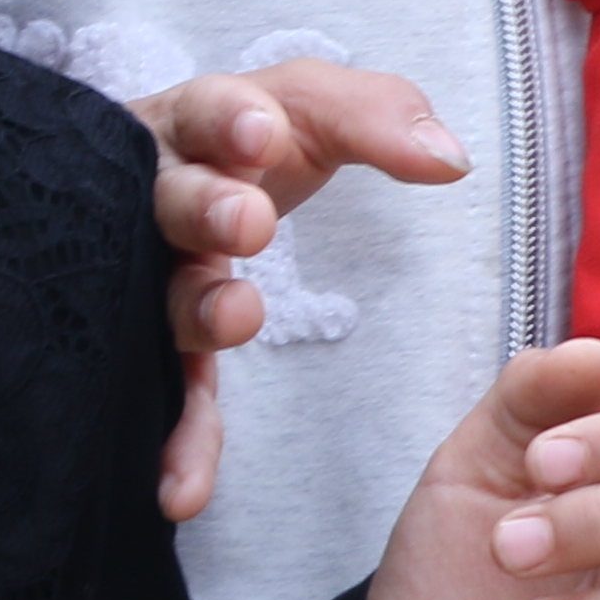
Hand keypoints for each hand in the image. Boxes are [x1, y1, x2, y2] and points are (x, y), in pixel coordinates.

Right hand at [135, 64, 465, 522]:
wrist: (203, 186)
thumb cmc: (262, 134)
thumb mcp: (318, 108)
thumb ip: (382, 117)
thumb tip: (446, 161)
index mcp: (204, 125)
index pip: (210, 109)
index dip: (230, 120)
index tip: (263, 134)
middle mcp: (163, 196)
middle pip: (171, 197)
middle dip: (206, 206)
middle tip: (249, 222)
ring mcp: (153, 273)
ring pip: (165, 292)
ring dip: (195, 309)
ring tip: (238, 319)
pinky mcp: (161, 343)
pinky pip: (172, 391)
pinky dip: (179, 439)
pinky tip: (185, 491)